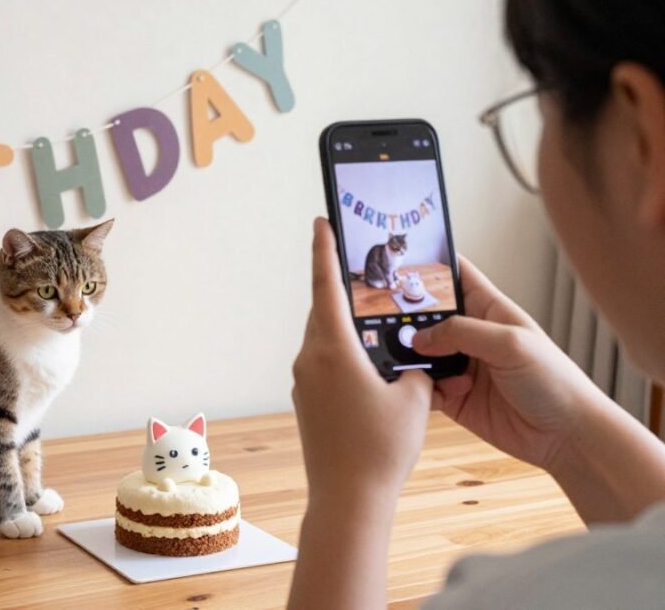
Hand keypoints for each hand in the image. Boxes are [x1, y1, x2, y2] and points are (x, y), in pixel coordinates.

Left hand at [292, 218, 432, 504]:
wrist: (348, 499)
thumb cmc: (381, 448)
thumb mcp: (415, 400)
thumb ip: (416, 370)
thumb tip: (412, 364)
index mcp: (333, 349)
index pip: (327, 286)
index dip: (325, 251)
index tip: (321, 222)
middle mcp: (310, 360)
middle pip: (324, 312)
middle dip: (342, 292)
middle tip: (362, 273)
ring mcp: (304, 383)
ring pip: (323, 340)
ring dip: (345, 329)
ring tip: (374, 324)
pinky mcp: (307, 403)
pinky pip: (323, 365)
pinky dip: (342, 357)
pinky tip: (368, 369)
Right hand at [412, 256, 600, 471]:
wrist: (565, 435)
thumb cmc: (553, 381)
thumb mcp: (509, 344)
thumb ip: (462, 333)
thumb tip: (420, 337)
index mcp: (489, 311)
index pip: (457, 277)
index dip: (432, 266)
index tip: (401, 261)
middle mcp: (471, 336)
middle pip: (429, 316)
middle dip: (407, 317)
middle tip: (383, 319)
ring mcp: (460, 367)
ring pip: (420, 353)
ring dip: (410, 356)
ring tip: (408, 361)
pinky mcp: (453, 397)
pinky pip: (424, 387)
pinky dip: (419, 388)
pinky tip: (430, 392)